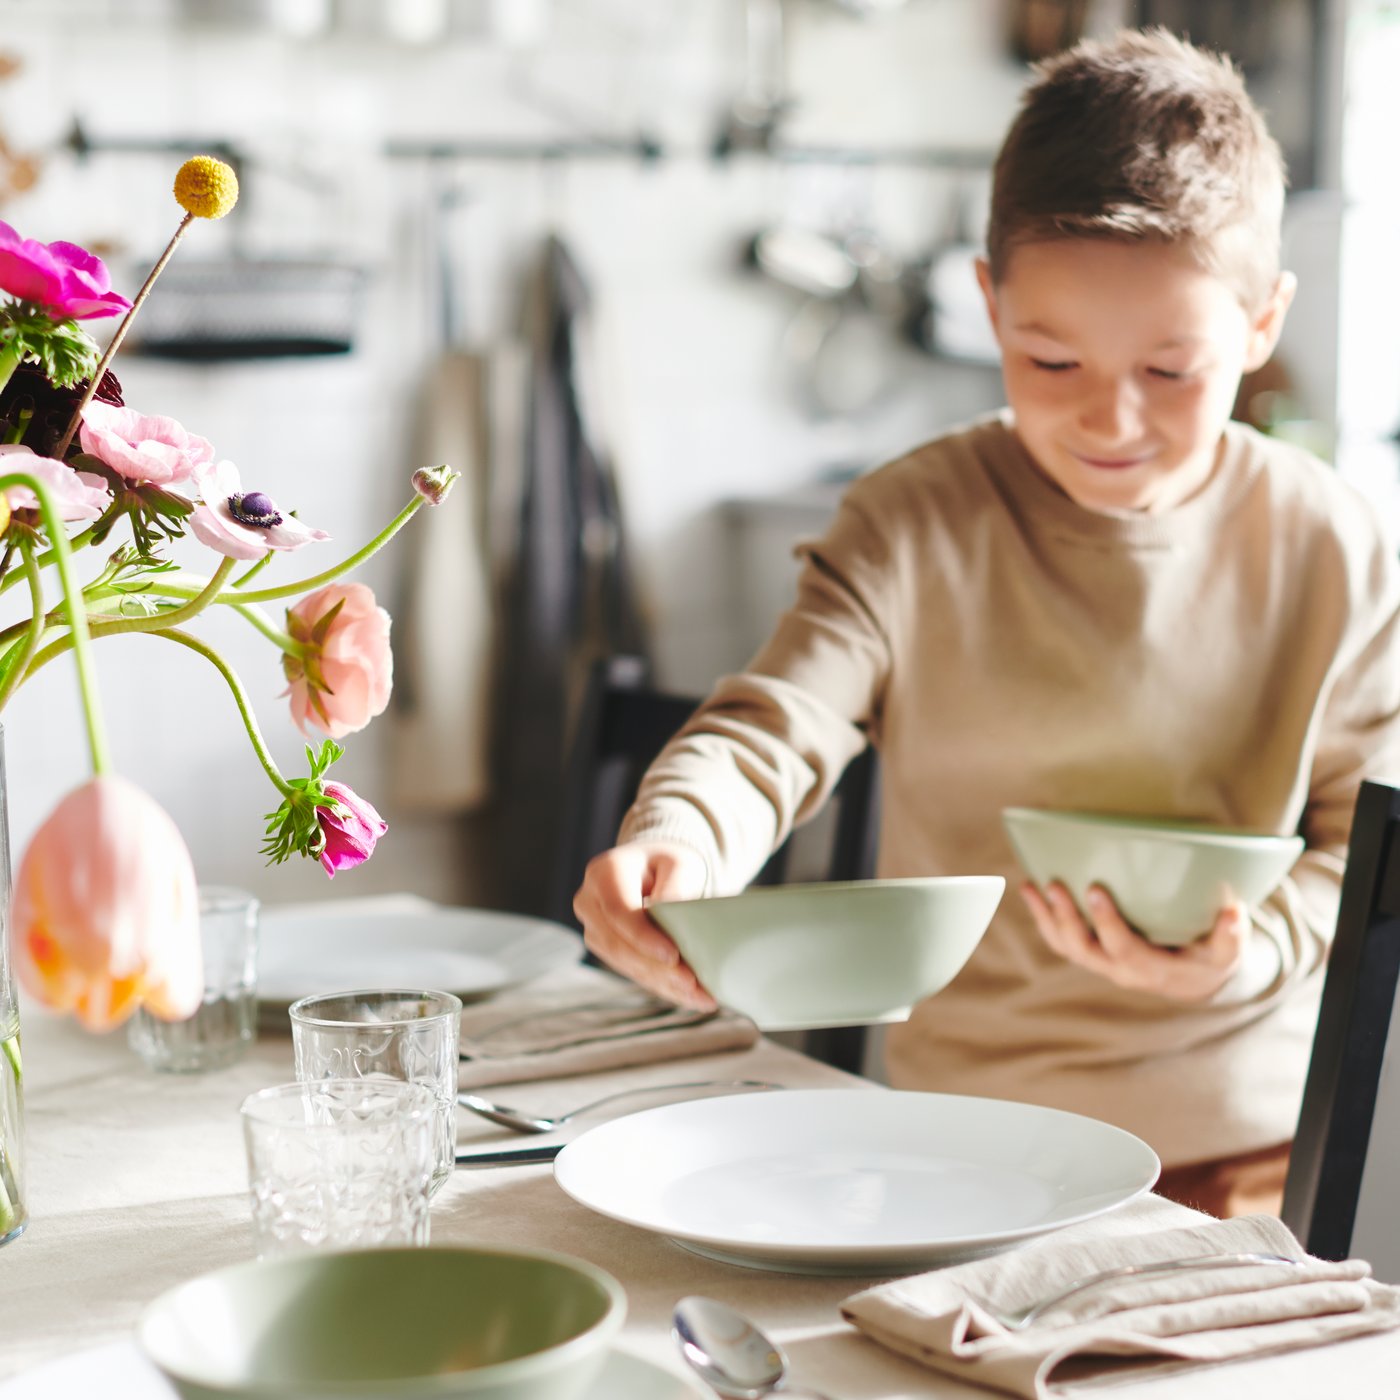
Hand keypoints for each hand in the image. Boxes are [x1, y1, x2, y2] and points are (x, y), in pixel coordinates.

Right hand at [574, 841, 716, 1009]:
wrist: (652, 870)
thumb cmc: (668, 864)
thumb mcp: (679, 863)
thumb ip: (676, 886)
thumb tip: (672, 913)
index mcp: (604, 873)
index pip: (618, 911)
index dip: (643, 937)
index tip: (673, 956)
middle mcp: (589, 902)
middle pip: (619, 944)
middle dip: (657, 968)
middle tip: (693, 984)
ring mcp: (594, 928)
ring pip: (624, 964)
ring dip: (662, 983)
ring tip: (700, 995)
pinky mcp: (605, 949)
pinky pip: (631, 971)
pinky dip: (661, 984)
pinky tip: (689, 995)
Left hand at [1021, 881, 1249, 1001]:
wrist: (1192, 982)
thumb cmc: (1210, 961)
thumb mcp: (1227, 954)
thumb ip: (1230, 935)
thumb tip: (1234, 910)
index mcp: (1151, 970)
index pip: (1122, 948)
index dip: (1106, 922)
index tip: (1095, 889)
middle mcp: (1119, 971)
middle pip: (1083, 950)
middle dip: (1065, 918)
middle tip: (1053, 884)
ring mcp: (1102, 964)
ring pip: (1065, 947)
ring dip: (1045, 918)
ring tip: (1030, 886)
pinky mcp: (1093, 955)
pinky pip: (1062, 941)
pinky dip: (1044, 919)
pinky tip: (1032, 893)